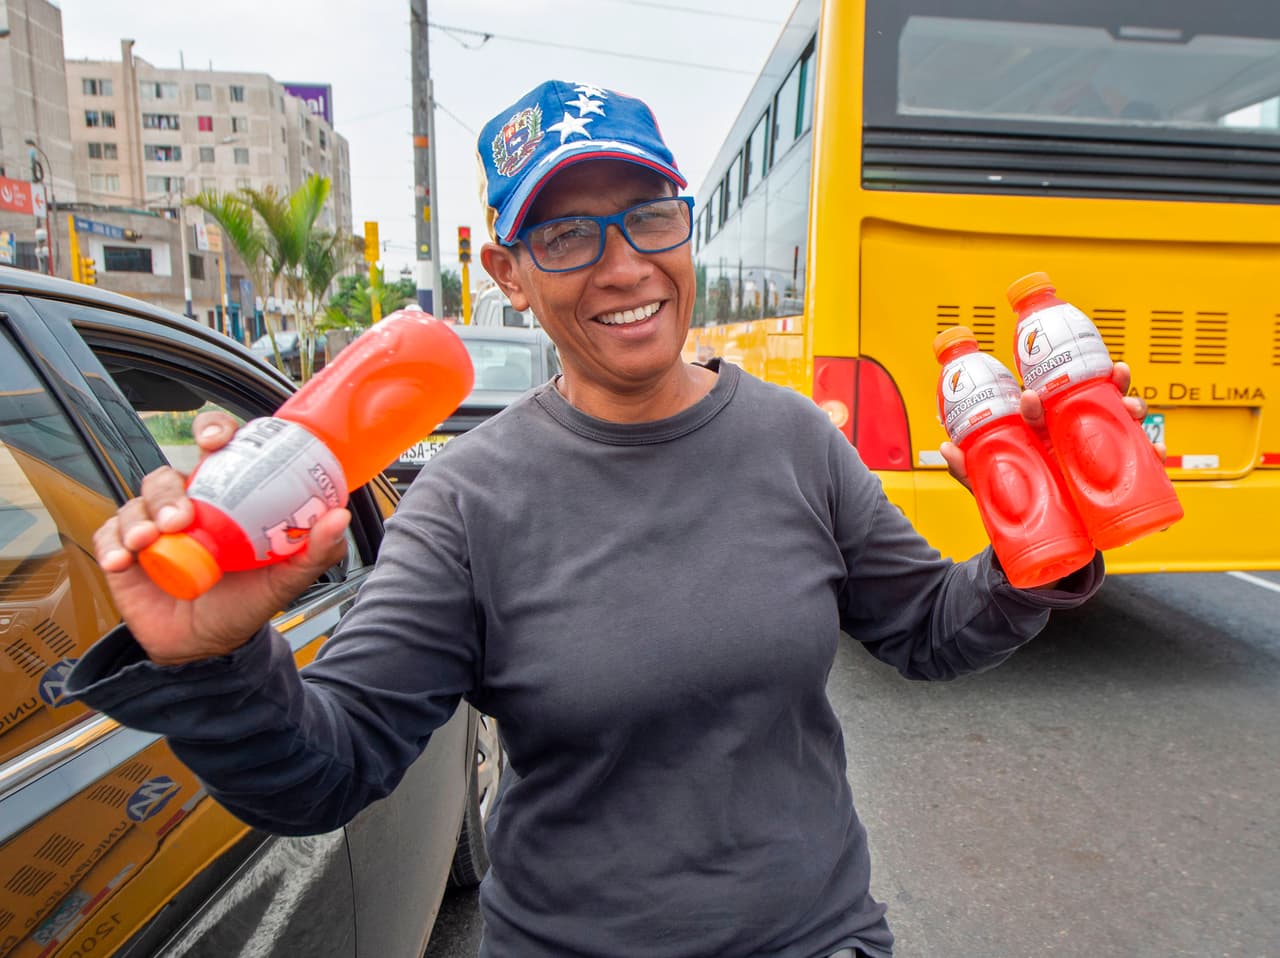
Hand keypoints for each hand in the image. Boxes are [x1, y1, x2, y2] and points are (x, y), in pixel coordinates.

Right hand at [92, 410, 351, 665]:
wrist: (207, 646)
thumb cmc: (246, 603)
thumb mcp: (285, 579)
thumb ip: (316, 550)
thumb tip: (338, 517)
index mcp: (229, 498)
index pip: (217, 448)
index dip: (213, 431)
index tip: (214, 441)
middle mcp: (189, 504)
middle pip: (169, 475)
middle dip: (169, 489)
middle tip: (182, 517)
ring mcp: (154, 525)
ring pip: (139, 500)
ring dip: (142, 517)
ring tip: (151, 542)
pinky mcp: (125, 549)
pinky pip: (110, 532)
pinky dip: (114, 543)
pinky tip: (125, 561)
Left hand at [940, 361, 1165, 488]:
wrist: (1038, 542)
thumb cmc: (1014, 501)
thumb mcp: (988, 486)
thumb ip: (967, 470)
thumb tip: (945, 448)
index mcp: (1041, 431)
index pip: (1047, 403)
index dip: (1045, 392)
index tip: (1032, 393)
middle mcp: (1071, 435)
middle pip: (1096, 400)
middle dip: (1109, 383)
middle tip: (1116, 377)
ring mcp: (1096, 453)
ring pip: (1122, 423)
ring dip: (1133, 409)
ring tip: (1136, 407)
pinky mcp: (1115, 477)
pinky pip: (1138, 461)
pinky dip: (1152, 455)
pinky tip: (1158, 450)